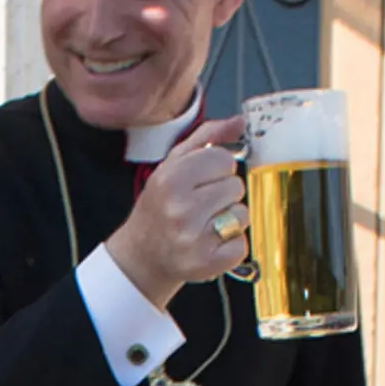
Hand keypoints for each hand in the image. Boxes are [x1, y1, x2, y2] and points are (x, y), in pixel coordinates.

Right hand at [103, 117, 250, 309]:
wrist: (142, 256)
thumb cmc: (159, 208)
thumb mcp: (173, 165)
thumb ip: (207, 139)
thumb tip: (239, 122)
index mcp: (172, 179)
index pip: (224, 160)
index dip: (218, 169)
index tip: (204, 181)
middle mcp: (181, 209)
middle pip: (235, 186)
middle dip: (224, 194)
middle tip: (202, 206)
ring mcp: (193, 239)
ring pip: (242, 215)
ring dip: (230, 219)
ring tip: (207, 224)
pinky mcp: (205, 263)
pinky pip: (241, 245)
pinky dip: (232, 245)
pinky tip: (212, 243)